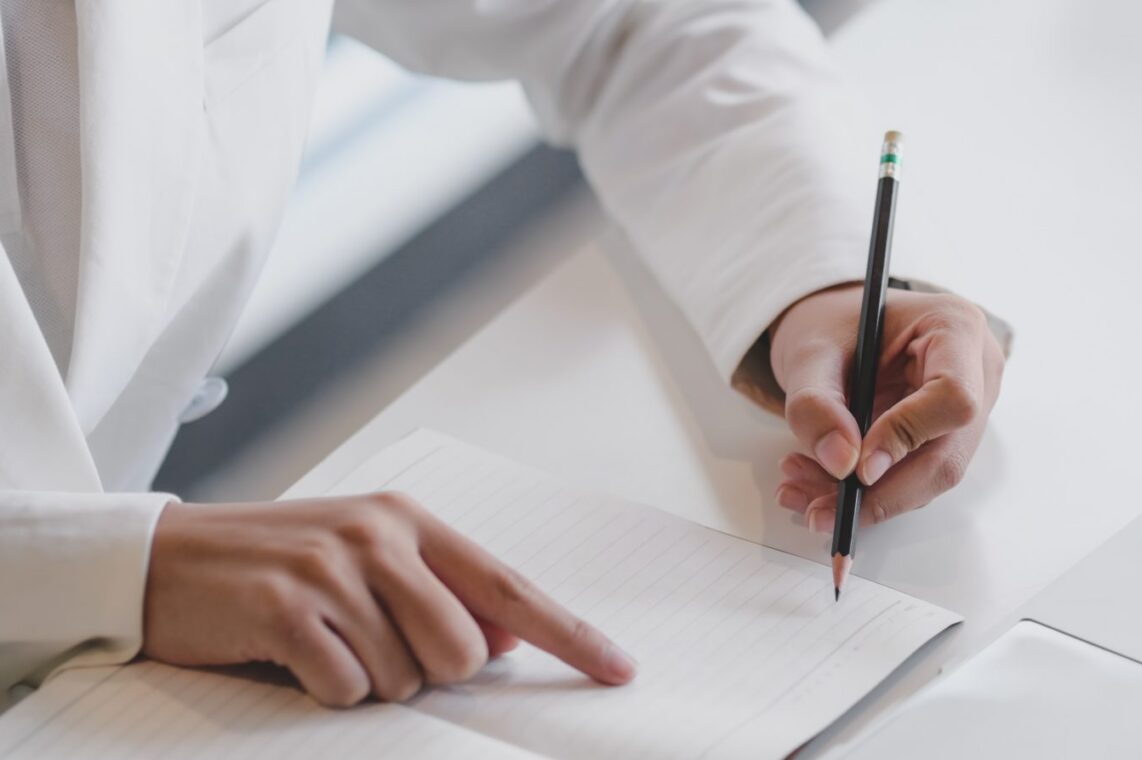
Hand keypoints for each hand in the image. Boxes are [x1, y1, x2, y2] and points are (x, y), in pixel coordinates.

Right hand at [142, 494, 634, 706]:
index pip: (511, 588)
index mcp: (409, 521)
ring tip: (321, 645)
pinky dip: (324, 693)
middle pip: (461, 651)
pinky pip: (346, 688)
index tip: (620, 671)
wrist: (158, 560)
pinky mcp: (286, 608)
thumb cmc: (272, 568)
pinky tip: (291, 658)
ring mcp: (331, 569)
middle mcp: (379, 536)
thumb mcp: (362, 563)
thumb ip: (437, 593)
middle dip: (426, 674)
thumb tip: (506, 641)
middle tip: (367, 649)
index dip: (571, 635)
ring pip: (405, 677)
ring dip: (366, 682)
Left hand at [770, 286, 1003, 529]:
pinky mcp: (945, 438)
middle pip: (946, 455)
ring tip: (801, 491)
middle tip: (820, 512)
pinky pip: (912, 478)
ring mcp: (967, 411)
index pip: (954, 397)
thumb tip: (841, 464)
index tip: (856, 467)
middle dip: (880, 494)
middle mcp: (976, 373)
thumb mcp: (811, 350)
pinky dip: (863, 493)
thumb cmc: (834, 323)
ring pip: (928, 477)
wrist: (838, 327)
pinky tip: (817, 486)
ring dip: (865, 499)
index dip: (907, 437)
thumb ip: (816, 403)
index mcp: (956, 328)